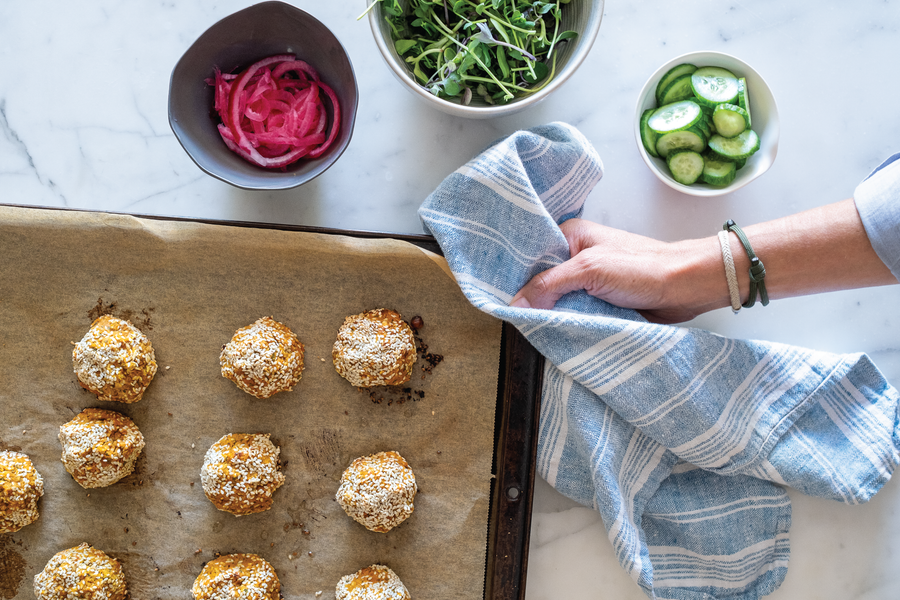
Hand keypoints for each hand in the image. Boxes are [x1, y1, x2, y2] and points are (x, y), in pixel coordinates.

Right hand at [509, 219, 712, 323]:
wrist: (686, 288)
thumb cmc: (644, 267)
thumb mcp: (590, 269)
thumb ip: (550, 285)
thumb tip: (516, 305)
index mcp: (571, 236)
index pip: (531, 255)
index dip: (515, 275)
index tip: (499, 296)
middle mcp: (577, 256)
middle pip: (542, 281)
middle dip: (533, 300)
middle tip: (514, 319)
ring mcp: (589, 281)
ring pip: (558, 302)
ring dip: (552, 316)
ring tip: (532, 331)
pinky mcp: (600, 302)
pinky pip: (575, 314)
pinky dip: (569, 324)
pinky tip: (555, 334)